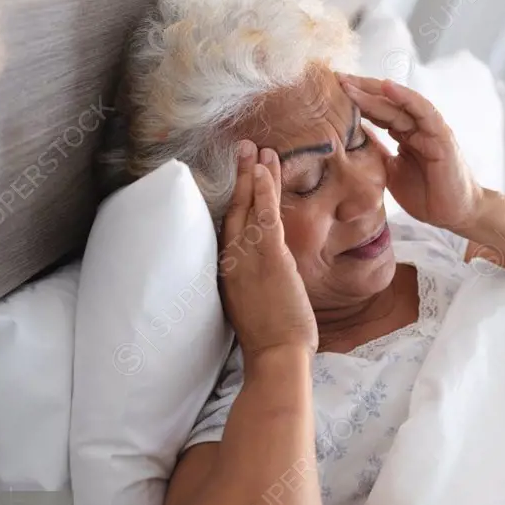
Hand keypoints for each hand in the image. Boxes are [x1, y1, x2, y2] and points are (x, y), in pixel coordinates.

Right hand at [219, 140, 318, 361]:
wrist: (276, 357)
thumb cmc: (271, 343)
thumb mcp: (255, 311)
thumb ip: (256, 287)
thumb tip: (265, 280)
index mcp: (228, 275)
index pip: (229, 230)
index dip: (234, 202)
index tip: (238, 181)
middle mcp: (232, 262)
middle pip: (234, 210)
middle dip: (239, 178)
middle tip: (243, 149)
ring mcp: (248, 257)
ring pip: (249, 207)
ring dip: (254, 174)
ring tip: (257, 148)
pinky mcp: (268, 257)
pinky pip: (264, 214)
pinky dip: (264, 189)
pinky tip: (265, 168)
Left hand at [338, 73, 485, 230]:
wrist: (453, 214)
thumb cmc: (425, 195)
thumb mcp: (390, 172)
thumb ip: (375, 153)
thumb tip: (349, 140)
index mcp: (403, 133)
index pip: (376, 111)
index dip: (354, 102)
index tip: (327, 93)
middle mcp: (415, 126)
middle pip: (384, 102)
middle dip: (359, 90)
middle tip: (332, 79)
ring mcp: (429, 128)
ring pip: (399, 103)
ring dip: (374, 91)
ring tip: (350, 83)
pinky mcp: (441, 135)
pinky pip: (423, 111)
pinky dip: (406, 98)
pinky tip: (387, 87)